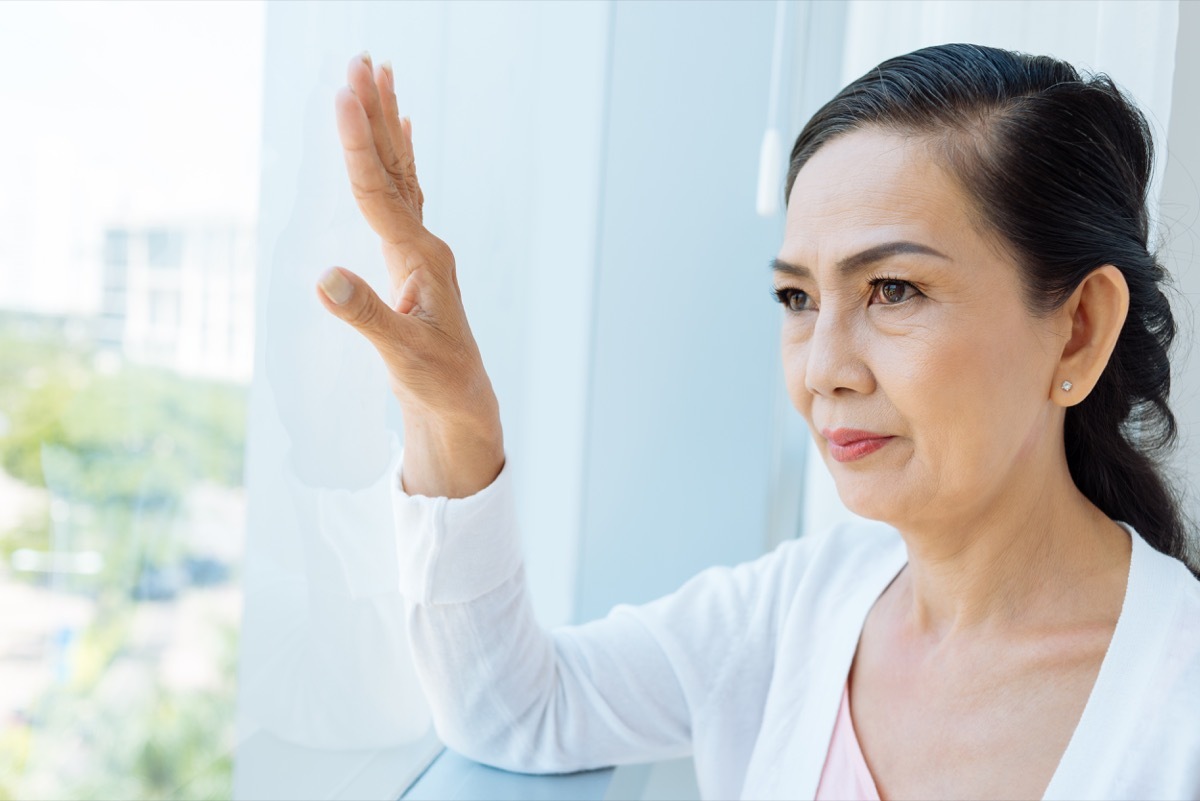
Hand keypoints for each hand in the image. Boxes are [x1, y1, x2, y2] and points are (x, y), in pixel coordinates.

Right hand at [317, 52, 502, 497]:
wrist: (462, 400)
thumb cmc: (436, 380)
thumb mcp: (399, 353)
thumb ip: (366, 316)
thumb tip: (324, 278)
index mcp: (420, 258)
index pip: (379, 190)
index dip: (357, 143)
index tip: (343, 94)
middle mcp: (426, 244)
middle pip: (395, 167)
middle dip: (376, 114)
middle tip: (362, 61)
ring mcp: (423, 249)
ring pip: (402, 173)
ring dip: (388, 125)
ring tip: (380, 76)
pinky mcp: (415, 259)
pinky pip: (406, 194)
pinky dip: (400, 158)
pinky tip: (404, 131)